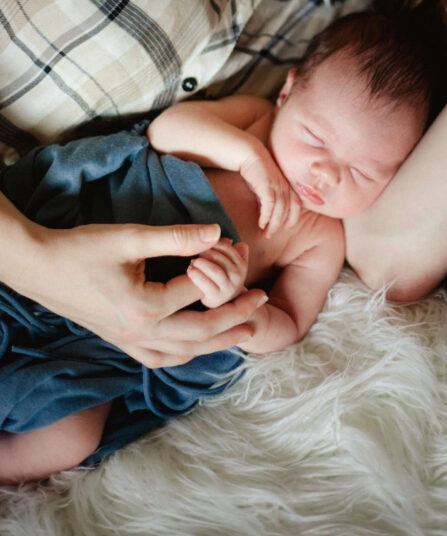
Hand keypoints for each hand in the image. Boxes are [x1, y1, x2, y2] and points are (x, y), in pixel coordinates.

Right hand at [25, 221, 266, 367]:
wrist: (39, 268)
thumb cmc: (81, 248)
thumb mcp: (131, 237)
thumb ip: (177, 237)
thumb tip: (217, 233)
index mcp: (145, 308)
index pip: (198, 292)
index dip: (223, 269)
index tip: (239, 250)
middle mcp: (140, 334)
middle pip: (200, 333)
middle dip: (235, 318)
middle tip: (261, 300)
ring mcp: (129, 343)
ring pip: (183, 353)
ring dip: (216, 343)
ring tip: (243, 331)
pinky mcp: (121, 342)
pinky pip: (161, 358)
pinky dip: (186, 354)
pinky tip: (197, 344)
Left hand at [187, 240, 251, 308]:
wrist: (216, 303)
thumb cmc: (218, 276)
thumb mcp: (225, 261)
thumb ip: (228, 249)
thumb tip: (235, 242)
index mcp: (241, 262)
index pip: (228, 246)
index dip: (213, 244)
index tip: (202, 245)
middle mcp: (240, 275)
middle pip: (221, 257)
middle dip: (206, 253)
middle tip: (195, 254)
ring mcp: (230, 287)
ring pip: (215, 269)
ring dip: (201, 263)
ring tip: (192, 262)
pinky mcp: (217, 298)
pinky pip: (206, 282)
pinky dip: (196, 274)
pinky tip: (190, 270)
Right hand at [240, 149, 300, 235]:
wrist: (248, 154)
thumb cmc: (256, 171)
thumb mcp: (266, 186)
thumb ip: (269, 198)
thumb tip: (267, 215)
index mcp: (287, 185)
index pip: (297, 204)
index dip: (293, 217)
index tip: (285, 227)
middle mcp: (285, 185)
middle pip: (288, 210)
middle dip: (280, 224)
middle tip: (270, 234)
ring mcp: (277, 185)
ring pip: (280, 210)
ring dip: (273, 223)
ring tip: (265, 232)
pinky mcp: (267, 185)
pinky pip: (270, 205)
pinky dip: (266, 216)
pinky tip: (261, 223)